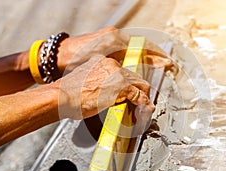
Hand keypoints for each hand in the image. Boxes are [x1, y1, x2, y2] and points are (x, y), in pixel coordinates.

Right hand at [55, 55, 154, 119]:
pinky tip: (144, 109)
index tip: (134, 94)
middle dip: (140, 91)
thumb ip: (102, 84)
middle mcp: (112, 64)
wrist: (61, 96)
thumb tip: (111, 95)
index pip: (125, 72)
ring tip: (144, 109)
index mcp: (103, 61)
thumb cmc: (69, 93)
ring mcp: (117, 74)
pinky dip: (144, 103)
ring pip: (141, 84)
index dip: (132, 85)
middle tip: (142, 103)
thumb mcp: (87, 83)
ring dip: (144, 98)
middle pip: (135, 77)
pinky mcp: (120, 86)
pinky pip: (139, 95)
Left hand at [57, 27, 172, 72]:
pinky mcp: (106, 46)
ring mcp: (110, 41)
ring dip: (146, 57)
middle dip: (154, 55)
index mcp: (114, 39)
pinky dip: (135, 57)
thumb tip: (133, 77)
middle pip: (140, 46)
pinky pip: (126, 51)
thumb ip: (117, 68)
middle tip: (166, 64)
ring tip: (157, 65)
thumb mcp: (98, 64)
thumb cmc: (74, 60)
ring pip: (134, 49)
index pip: (142, 45)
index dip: (156, 55)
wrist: (58, 56)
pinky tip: (139, 65)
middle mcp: (114, 37)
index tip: (166, 62)